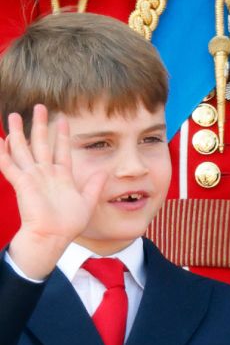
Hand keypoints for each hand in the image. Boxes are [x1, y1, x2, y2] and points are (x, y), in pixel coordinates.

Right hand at [1, 107, 105, 280]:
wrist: (53, 237)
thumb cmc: (68, 224)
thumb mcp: (87, 201)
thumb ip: (94, 186)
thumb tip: (104, 172)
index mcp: (61, 176)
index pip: (61, 149)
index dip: (61, 134)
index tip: (63, 119)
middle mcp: (45, 173)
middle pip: (41, 143)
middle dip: (40, 125)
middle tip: (39, 107)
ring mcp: (33, 177)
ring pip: (23, 149)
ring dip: (19, 133)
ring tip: (15, 115)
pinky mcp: (23, 183)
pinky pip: (10, 165)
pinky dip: (4, 153)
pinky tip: (0, 140)